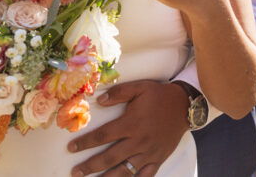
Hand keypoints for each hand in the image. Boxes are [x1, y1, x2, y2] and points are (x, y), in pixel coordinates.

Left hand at [67, 79, 189, 176]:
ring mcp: (149, 153)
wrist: (184, 105)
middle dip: (90, 166)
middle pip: (110, 158)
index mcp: (132, 124)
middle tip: (75, 172)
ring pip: (125, 171)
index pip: (103, 136)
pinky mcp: (158, 160)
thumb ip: (119, 93)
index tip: (72, 148)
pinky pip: (144, 176)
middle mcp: (139, 141)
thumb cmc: (159, 96)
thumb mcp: (139, 88)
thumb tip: (99, 101)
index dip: (86, 143)